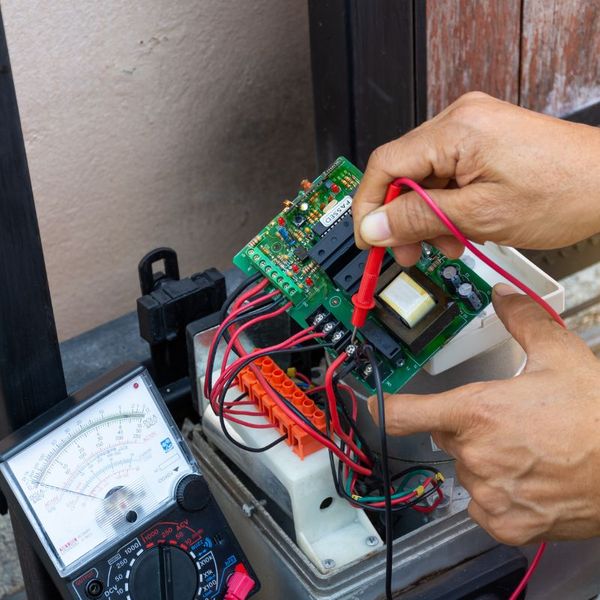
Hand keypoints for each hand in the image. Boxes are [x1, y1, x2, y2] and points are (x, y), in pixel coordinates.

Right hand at [353, 92, 599, 264]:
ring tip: (447, 243)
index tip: (367, 239)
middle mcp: (460, 120)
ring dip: (426, 216)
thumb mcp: (480, 215)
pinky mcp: (483, 141)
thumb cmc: (564, 191)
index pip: (385, 165)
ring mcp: (472, 128)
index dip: (369, 206)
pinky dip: (446, 205)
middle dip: (400, 217)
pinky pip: (446, 174)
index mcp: (456, 130)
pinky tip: (460, 227)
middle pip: (402, 172)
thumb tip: (374, 227)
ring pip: (424, 178)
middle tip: (408, 251)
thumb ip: (418, 219)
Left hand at [368, 283, 599, 544]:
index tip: (366, 405)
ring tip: (528, 451)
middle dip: (468, 428)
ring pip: (468, 471)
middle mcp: (475, 455)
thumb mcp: (561, 355)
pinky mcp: (507, 524)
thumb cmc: (599, 416)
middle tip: (509, 422)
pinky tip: (530, 479)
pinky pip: (484, 506)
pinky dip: (499, 494)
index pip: (406, 414)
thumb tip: (502, 294)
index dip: (380, 408)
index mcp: (476, 412)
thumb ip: (523, 320)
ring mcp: (489, 494)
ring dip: (486, 462)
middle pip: (448, 437)